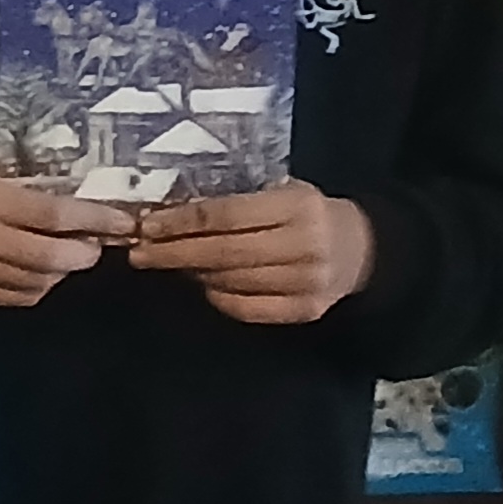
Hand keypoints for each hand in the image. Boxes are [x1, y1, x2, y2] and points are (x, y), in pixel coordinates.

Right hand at [0, 150, 136, 307]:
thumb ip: (35, 181)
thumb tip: (93, 197)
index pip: (52, 216)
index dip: (94, 221)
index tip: (124, 222)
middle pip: (47, 257)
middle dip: (84, 254)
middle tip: (98, 245)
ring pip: (35, 282)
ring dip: (62, 272)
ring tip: (72, 255)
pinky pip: (16, 296)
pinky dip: (40, 286)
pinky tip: (45, 271)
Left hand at [127, 181, 375, 322]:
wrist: (363, 248)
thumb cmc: (308, 214)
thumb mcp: (281, 193)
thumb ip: (236, 202)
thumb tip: (169, 214)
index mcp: (297, 207)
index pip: (225, 215)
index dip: (181, 222)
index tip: (147, 226)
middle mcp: (304, 245)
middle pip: (223, 253)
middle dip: (173, 253)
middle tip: (139, 254)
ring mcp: (307, 282)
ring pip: (230, 282)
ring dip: (192, 273)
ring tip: (169, 263)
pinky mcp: (305, 311)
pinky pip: (244, 308)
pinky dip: (217, 296)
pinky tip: (205, 283)